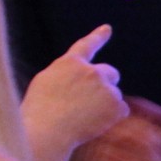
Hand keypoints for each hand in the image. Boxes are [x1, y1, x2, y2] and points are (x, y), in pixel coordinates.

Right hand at [23, 26, 127, 160]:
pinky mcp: (117, 105)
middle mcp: (91, 71)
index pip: (86, 45)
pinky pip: (121, 110)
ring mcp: (106, 88)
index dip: (98, 36)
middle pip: (110, 73)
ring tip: (84, 117)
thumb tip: (80, 78)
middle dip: (105, 84)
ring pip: (114, 94)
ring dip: (105, 103)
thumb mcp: (45, 83)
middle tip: (91, 101)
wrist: (46, 131)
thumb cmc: (39, 111)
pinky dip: (112, 117)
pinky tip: (94, 124)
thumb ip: (66, 75)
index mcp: (70, 63)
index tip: (107, 28)